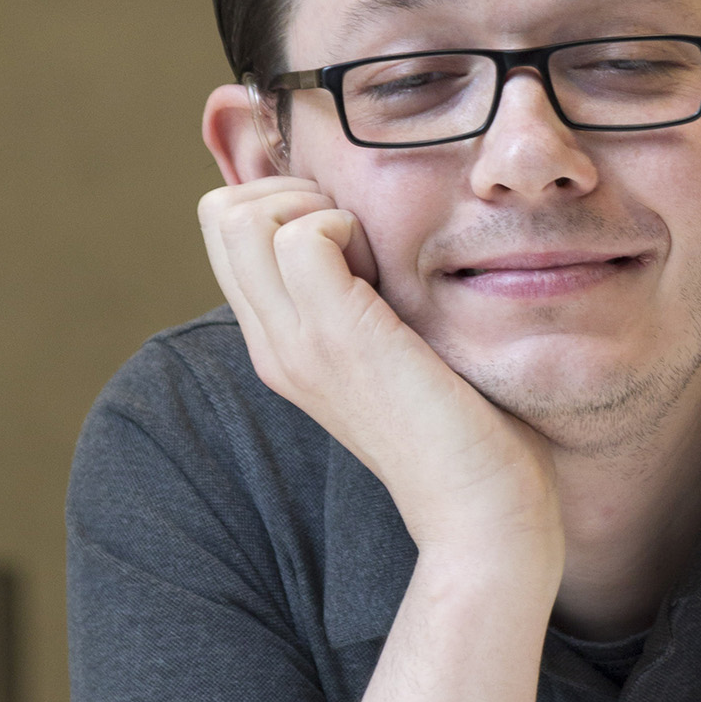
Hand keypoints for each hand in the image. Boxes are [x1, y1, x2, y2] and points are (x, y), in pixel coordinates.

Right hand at [198, 178, 561, 571]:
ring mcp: (296, 342)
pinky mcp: (337, 338)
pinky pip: (300, 237)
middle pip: (219, 213)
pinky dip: (344, 225)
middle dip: (292, 190)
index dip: (289, 204)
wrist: (481, 511)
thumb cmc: (469, 433)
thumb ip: (376, 302)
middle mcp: (273, 343)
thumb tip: (384, 243)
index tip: (358, 241)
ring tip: (368, 254)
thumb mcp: (400, 351)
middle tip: (360, 238)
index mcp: (282, 345)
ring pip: (238, 214)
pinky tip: (385, 272)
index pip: (230, 233)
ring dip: (313, 206)